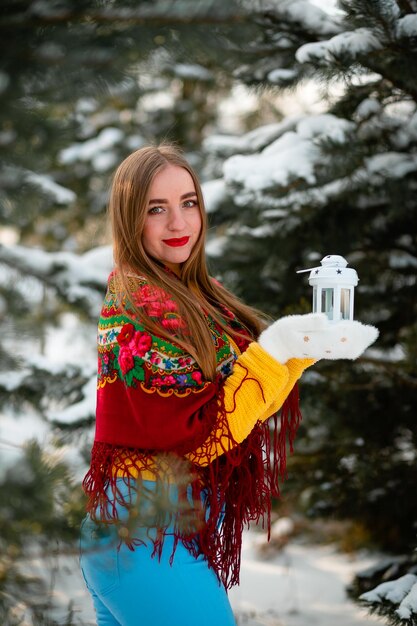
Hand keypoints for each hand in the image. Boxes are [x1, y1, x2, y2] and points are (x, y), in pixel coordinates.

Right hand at [258, 313, 378, 363]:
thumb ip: (308, 321)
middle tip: (372, 331)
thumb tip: (325, 319)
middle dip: (360, 339)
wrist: (276, 347)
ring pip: (346, 350)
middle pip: (347, 346)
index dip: (352, 332)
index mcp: (315, 341)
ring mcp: (323, 351)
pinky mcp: (323, 351)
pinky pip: (341, 351)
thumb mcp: (291, 323)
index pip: (339, 337)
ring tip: (369, 334)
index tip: (360, 325)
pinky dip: (352, 345)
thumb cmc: (283, 332)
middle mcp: (321, 349)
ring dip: (358, 343)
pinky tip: (357, 338)